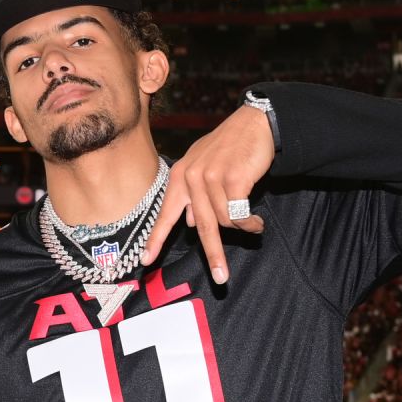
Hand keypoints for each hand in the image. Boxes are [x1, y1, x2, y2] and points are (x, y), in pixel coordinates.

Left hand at [141, 105, 275, 283]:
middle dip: (214, 254)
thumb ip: (194, 195)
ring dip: (242, 227)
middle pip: (202, 227)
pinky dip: (251, 222)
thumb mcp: (205, 168)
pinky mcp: (232, 178)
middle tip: (222, 277)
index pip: (166, 213)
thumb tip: (191, 223)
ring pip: (225, 221)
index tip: (145, 260)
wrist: (255, 124)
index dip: (156, 239)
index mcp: (180, 177)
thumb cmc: (230, 149)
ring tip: (252, 222)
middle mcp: (191, 177)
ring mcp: (210, 177)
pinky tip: (257, 221)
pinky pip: (240, 215)